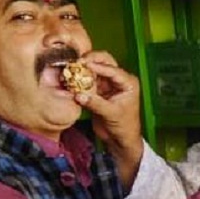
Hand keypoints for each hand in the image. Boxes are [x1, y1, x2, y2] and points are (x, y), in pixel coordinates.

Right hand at [77, 51, 143, 187]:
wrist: (120, 138)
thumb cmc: (124, 126)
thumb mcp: (111, 114)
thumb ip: (95, 103)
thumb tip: (78, 95)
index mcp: (128, 83)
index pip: (113, 70)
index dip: (99, 65)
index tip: (85, 63)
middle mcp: (119, 80)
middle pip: (105, 61)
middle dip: (91, 59)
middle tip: (77, 61)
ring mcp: (108, 83)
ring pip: (95, 69)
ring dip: (84, 68)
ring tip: (71, 68)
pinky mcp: (98, 90)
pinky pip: (87, 80)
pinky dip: (80, 78)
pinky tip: (71, 78)